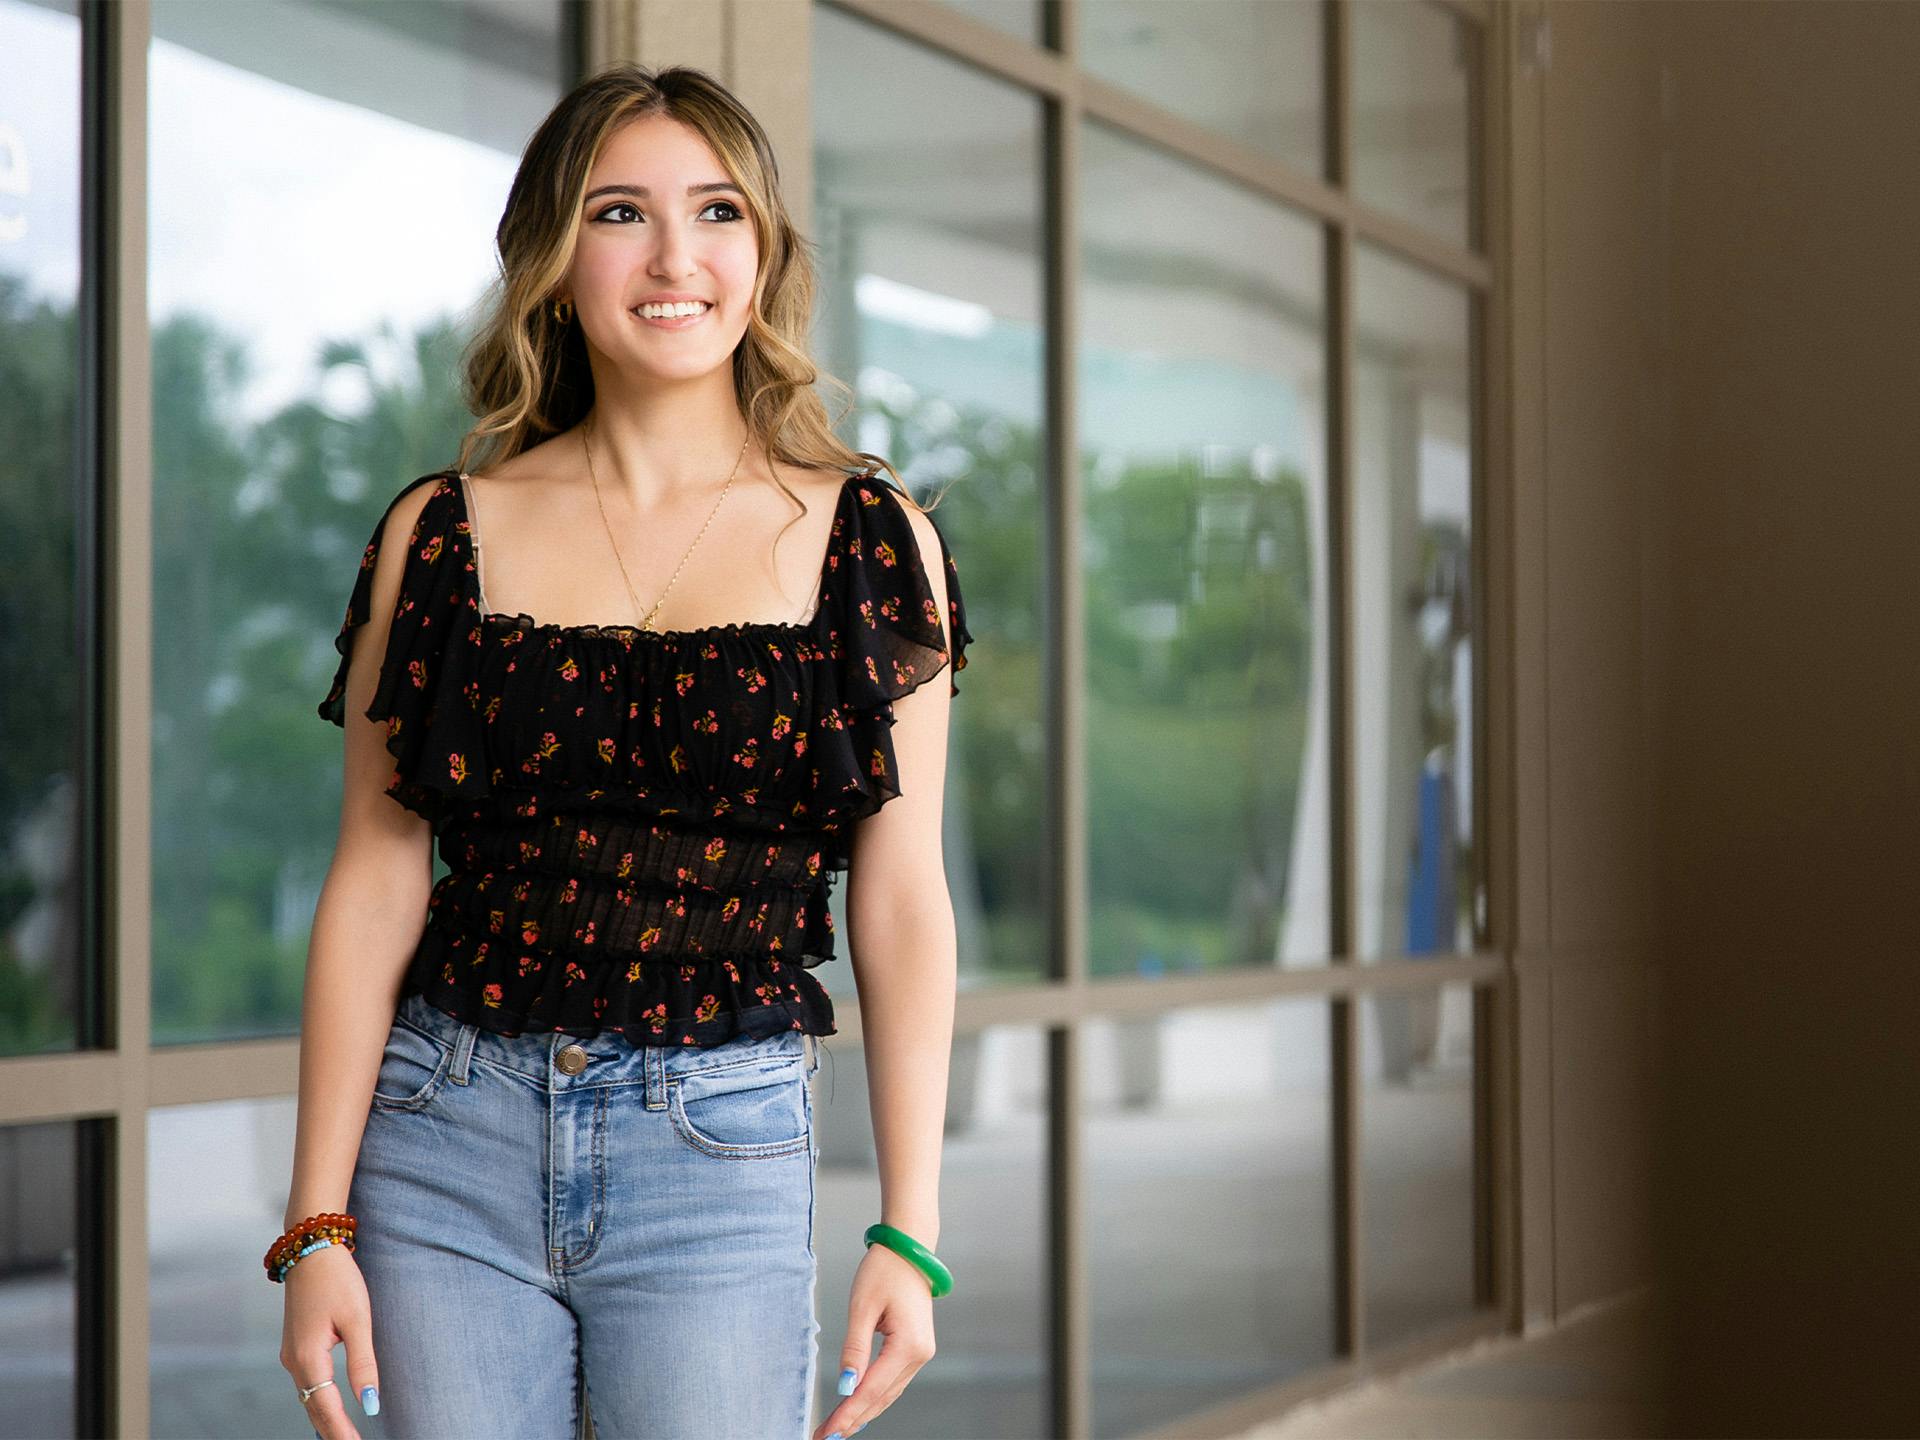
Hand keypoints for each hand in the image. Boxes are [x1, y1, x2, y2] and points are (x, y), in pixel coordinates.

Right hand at [279, 1244, 380, 1439]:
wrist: (311, 1249)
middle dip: (333, 1432)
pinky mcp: (296, 1347)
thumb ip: (363, 1363)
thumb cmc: (337, 1280)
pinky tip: (331, 1412)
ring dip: (326, 1420)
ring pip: (309, 1398)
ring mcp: (291, 1355)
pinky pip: (308, 1385)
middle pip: (314, 1408)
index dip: (342, 1433)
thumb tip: (369, 1404)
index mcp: (308, 1358)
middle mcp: (294, 1362)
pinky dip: (320, 1402)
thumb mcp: (357, 1320)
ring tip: (346, 1437)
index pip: (326, 1409)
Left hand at [811, 1242, 936, 1438]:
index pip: (872, 1389)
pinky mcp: (915, 1350)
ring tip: (835, 1429)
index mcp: (908, 1345)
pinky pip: (892, 1382)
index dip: (848, 1413)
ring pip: (888, 1394)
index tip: (826, 1432)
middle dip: (852, 1419)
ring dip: (862, 1412)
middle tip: (822, 1437)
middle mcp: (919, 1355)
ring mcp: (920, 1354)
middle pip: (881, 1397)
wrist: (908, 1250)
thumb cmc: (884, 1271)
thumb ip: (854, 1349)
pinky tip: (856, 1408)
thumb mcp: (862, 1307)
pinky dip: (873, 1397)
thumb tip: (846, 1386)